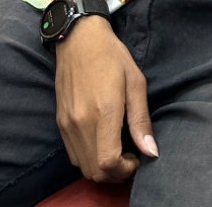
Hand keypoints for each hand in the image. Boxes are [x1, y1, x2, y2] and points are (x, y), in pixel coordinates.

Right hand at [55, 16, 157, 182]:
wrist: (79, 38)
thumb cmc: (112, 56)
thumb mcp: (135, 82)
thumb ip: (141, 120)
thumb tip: (150, 151)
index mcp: (103, 111)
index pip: (108, 163)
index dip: (125, 170)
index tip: (136, 157)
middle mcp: (81, 121)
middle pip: (95, 172)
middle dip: (115, 174)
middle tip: (129, 157)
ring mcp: (67, 123)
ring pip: (82, 166)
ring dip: (101, 168)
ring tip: (116, 150)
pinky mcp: (60, 121)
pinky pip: (73, 154)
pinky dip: (87, 158)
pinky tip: (100, 141)